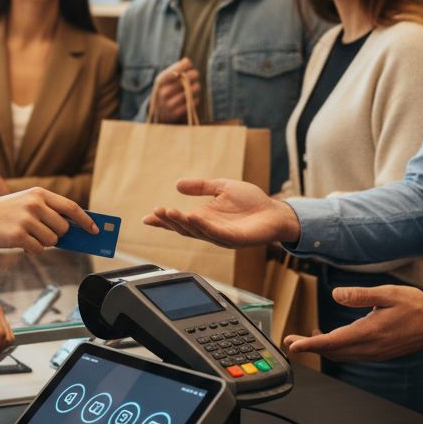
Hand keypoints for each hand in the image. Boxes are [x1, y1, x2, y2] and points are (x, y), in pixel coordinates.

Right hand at [0, 186, 96, 252]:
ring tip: (28, 234)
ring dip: (43, 242)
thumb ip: (51, 212)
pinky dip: (32, 249)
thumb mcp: (29, 204)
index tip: (95, 230)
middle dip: (57, 234)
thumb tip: (76, 229)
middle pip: (63, 228)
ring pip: (52, 240)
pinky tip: (21, 241)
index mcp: (39, 193)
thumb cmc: (8, 213)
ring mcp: (26, 219)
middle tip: (42, 231)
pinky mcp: (18, 235)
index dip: (85, 220)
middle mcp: (34, 204)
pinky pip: (38, 249)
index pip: (71, 207)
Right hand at [143, 178, 299, 247]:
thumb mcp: (222, 187)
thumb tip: (178, 184)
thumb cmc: (251, 202)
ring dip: (181, 223)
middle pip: (184, 228)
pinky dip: (203, 226)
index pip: (180, 221)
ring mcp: (222, 236)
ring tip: (168, 212)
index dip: (163, 221)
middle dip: (168, 221)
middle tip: (155, 212)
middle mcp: (210, 229)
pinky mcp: (235, 238)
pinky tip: (193, 217)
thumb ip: (201, 187)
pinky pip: (216, 233)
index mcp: (205, 218)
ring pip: (196, 232)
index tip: (147, 218)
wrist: (276, 212)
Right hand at [150, 58, 199, 122]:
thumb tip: (187, 62)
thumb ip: (176, 68)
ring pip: (191, 90)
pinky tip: (192, 97)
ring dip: (196, 87)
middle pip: (187, 78)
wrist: (159, 111)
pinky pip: (192, 102)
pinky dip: (195, 99)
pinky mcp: (175, 113)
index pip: (176, 70)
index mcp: (160, 81)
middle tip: (195, 75)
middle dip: (194, 75)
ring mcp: (169, 104)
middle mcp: (163, 92)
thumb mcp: (166, 77)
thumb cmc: (166, 88)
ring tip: (194, 86)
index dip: (185, 66)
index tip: (189, 65)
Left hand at [284, 285, 422, 361]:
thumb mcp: (387, 294)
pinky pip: (352, 355)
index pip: (331, 342)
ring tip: (306, 340)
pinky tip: (332, 340)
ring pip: (342, 355)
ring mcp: (375, 353)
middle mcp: (370, 348)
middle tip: (291, 341)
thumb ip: (360, 295)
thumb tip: (336, 295)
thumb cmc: (415, 306)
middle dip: (310, 347)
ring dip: (323, 350)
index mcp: (368, 333)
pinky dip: (337, 350)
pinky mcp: (379, 353)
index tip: (293, 344)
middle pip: (332, 352)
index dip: (309, 344)